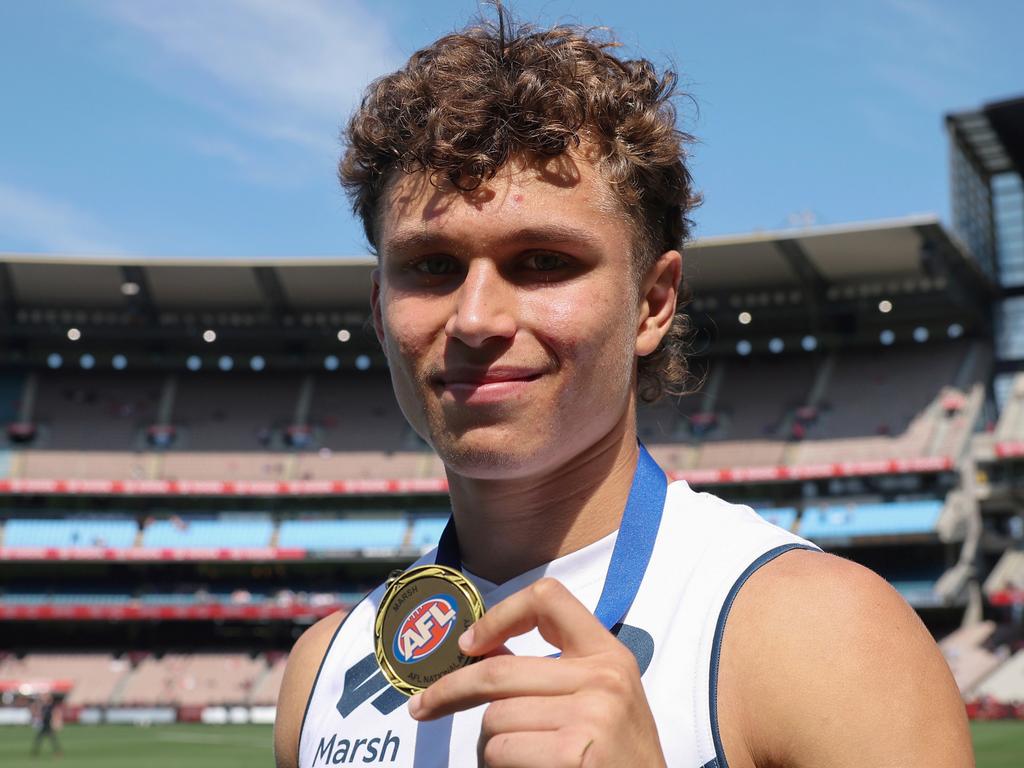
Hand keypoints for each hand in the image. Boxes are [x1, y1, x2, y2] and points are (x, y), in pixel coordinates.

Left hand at [408, 577, 665, 767]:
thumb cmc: (615, 760)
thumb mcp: (600, 703)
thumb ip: (553, 675)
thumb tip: (479, 651)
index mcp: (610, 655)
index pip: (549, 598)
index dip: (500, 613)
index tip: (470, 643)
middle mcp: (604, 678)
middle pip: (499, 670)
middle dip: (451, 690)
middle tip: (422, 706)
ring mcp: (592, 717)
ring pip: (495, 719)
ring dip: (489, 747)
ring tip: (518, 762)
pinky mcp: (574, 755)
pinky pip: (500, 751)